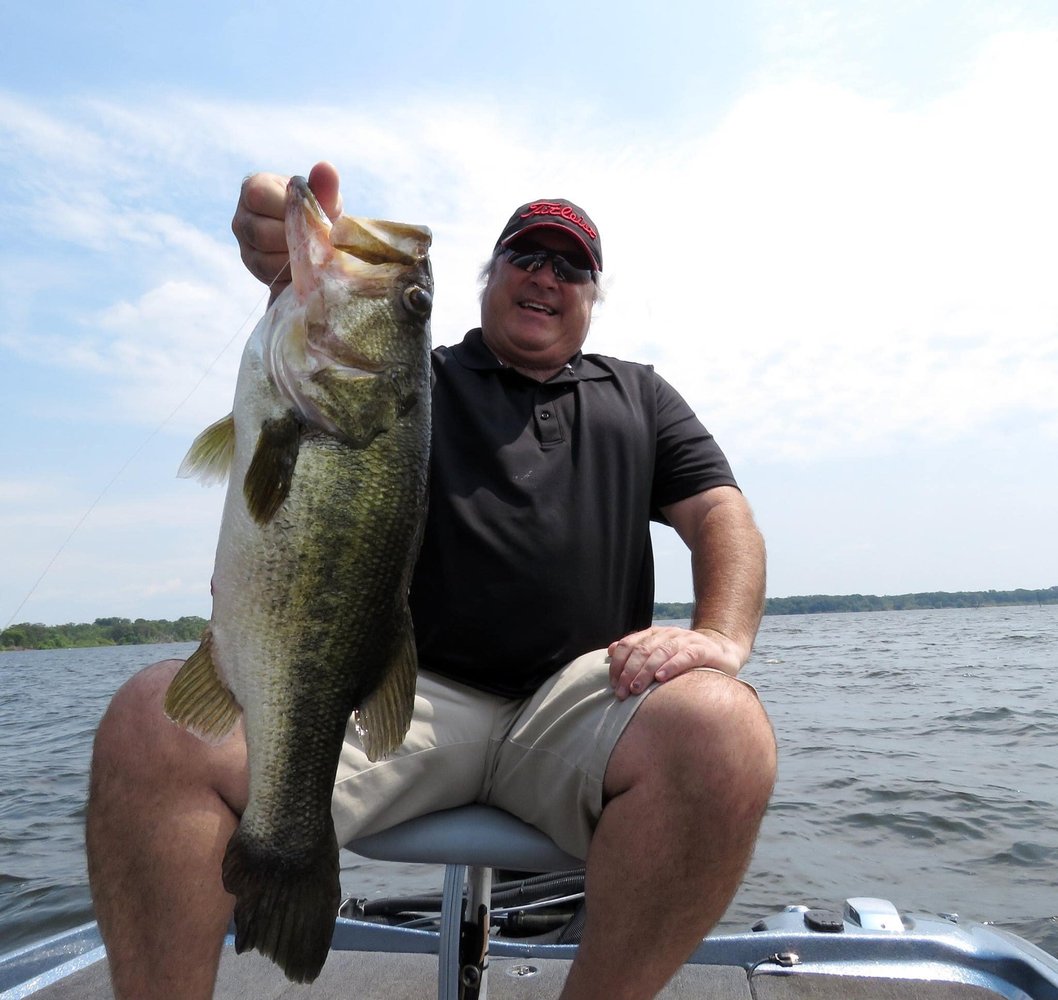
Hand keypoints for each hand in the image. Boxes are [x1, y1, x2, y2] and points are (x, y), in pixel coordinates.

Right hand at [231, 161, 342, 299]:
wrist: (319, 240)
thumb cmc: (319, 212)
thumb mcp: (325, 200)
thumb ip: (324, 187)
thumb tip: (326, 168)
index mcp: (254, 188)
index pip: (258, 196)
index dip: (286, 209)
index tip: (308, 214)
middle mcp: (242, 216)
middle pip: (259, 232)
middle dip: (292, 239)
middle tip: (314, 239)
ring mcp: (244, 244)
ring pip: (263, 259)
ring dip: (293, 260)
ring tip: (311, 253)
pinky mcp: (254, 268)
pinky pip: (269, 277)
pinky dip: (291, 275)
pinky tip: (305, 268)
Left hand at [607, 626, 743, 699]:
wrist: (722, 651)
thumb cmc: (685, 659)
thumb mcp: (659, 653)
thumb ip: (637, 651)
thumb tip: (610, 650)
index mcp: (654, 634)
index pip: (629, 644)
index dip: (619, 663)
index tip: (613, 683)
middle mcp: (668, 634)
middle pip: (642, 650)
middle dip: (629, 672)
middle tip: (622, 693)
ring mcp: (686, 640)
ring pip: (661, 652)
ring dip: (646, 671)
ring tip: (636, 689)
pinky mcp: (703, 650)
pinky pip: (685, 656)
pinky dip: (671, 666)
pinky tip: (661, 678)